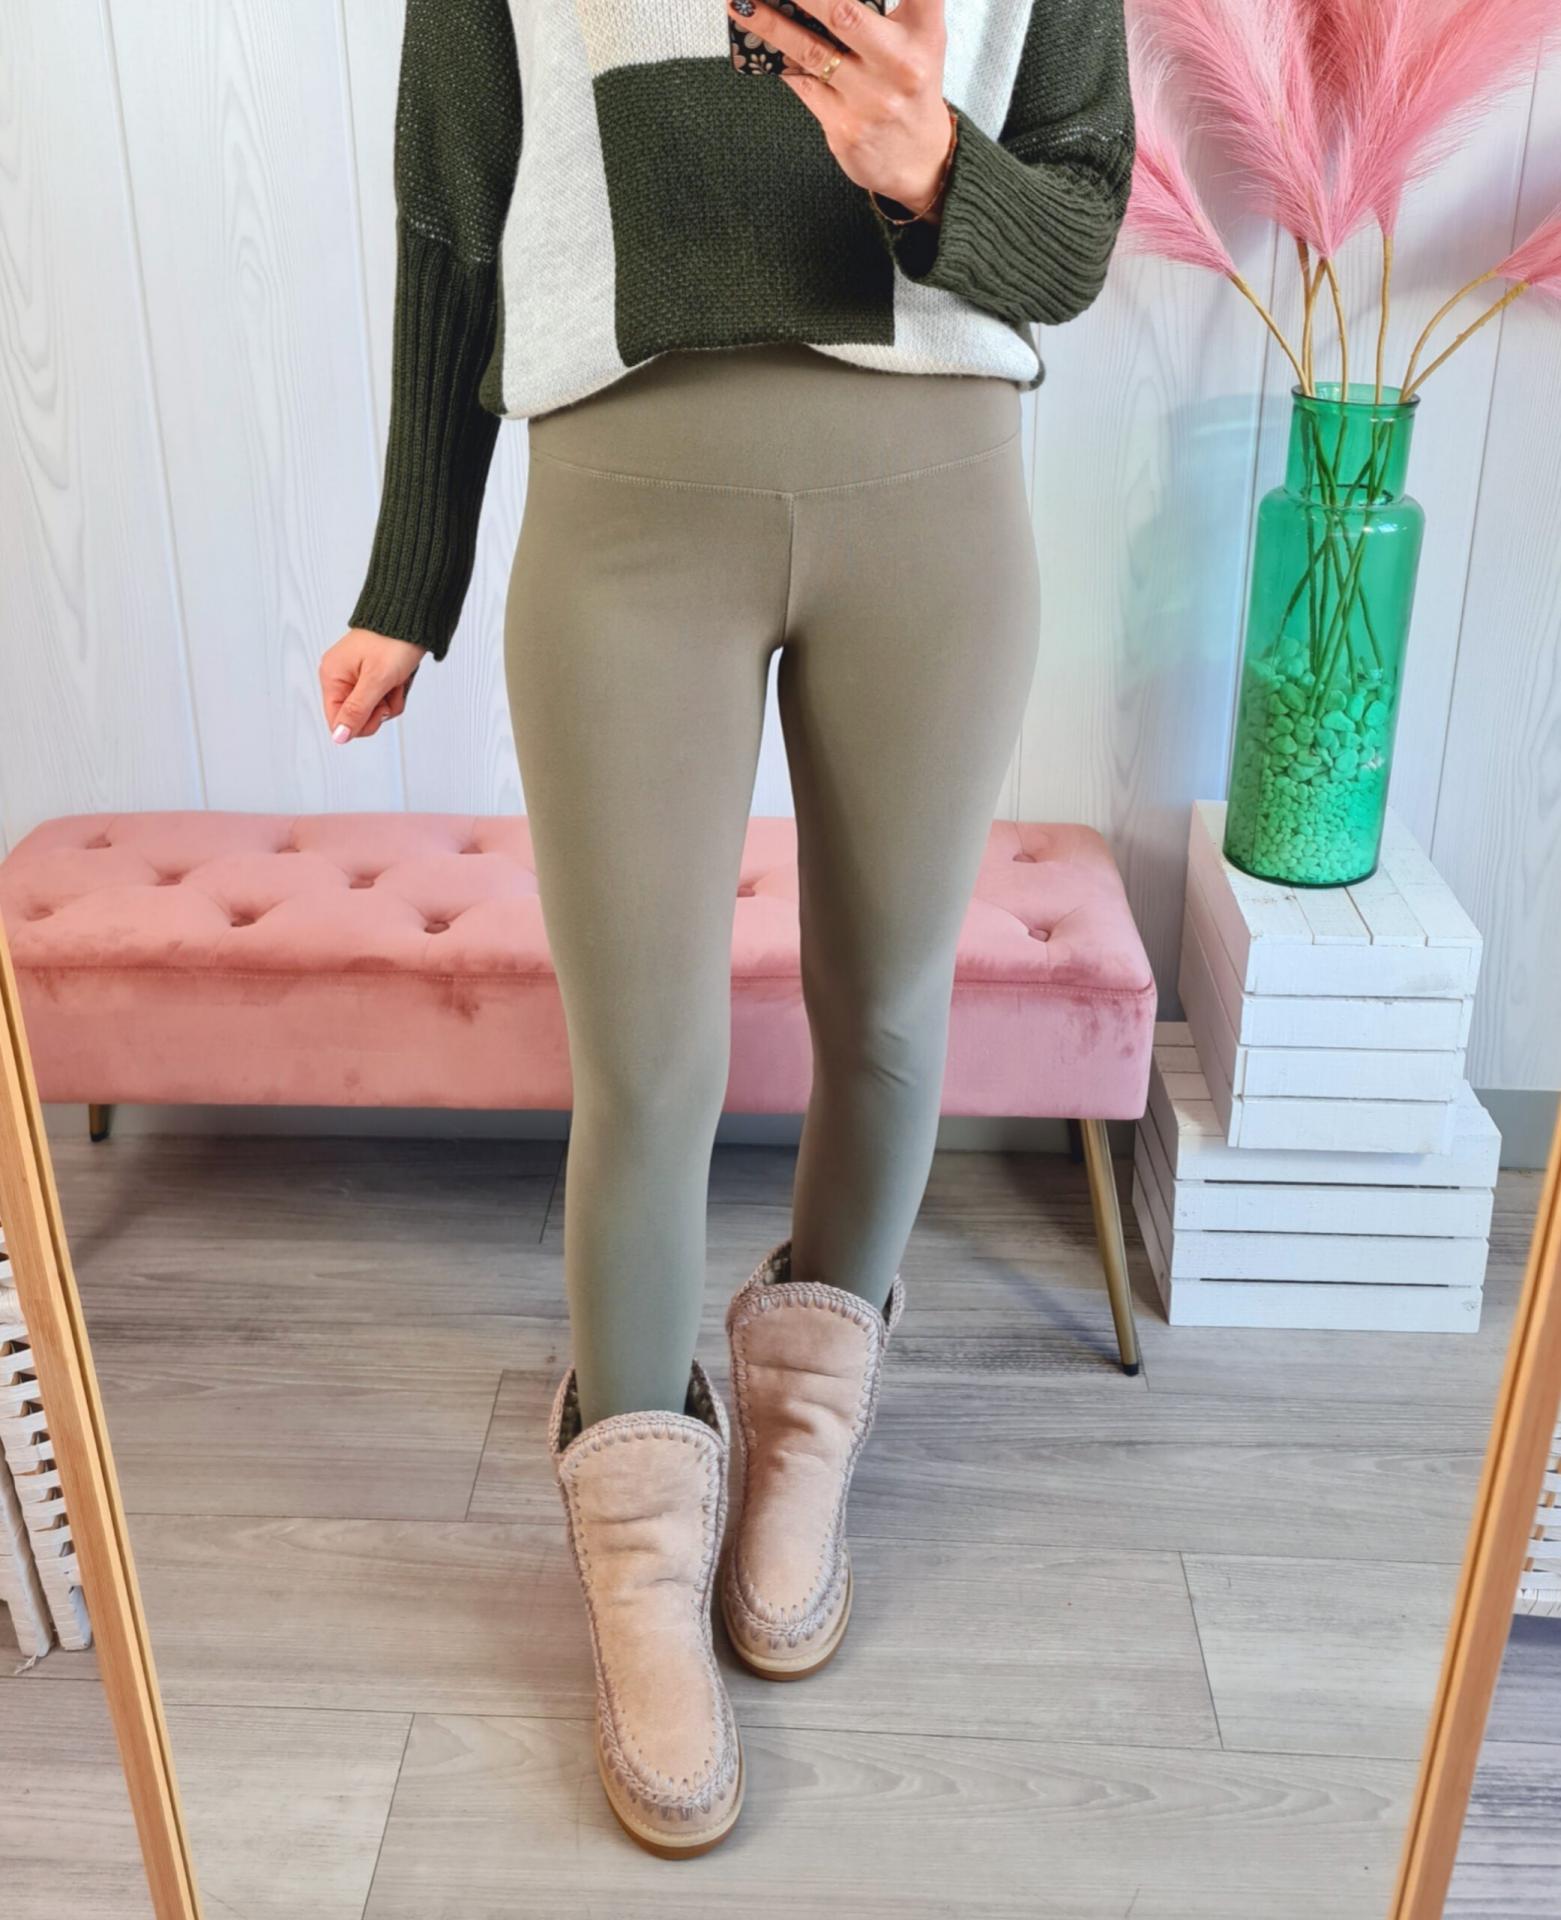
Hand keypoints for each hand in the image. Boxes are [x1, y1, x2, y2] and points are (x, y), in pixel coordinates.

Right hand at [318, 630, 424, 741]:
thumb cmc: (393, 640)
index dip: (361, 723)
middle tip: (389, 688)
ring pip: (374, 710)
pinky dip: (395, 691)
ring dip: (391, 700)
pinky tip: (399, 677)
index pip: (338, 721)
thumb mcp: (376, 680)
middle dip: (380, 709)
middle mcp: (340, 677)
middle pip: (358, 718)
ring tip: (396, 678)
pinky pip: (382, 698)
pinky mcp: (372, 676)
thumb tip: (338, 737)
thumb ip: (357, 711)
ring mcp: (357, 677)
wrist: (413, 617)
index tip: (378, 707)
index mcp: (332, 676)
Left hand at [728, 0, 953, 218]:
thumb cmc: (911, 85)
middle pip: (843, 13)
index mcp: (924, 32)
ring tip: (740, 3)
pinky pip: (801, 83)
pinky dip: (778, 59)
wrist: (920, 161)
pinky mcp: (843, 126)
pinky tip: (755, 41)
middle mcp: (901, 65)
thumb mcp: (922, 35)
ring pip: (810, 50)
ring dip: (769, 24)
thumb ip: (899, 1)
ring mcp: (870, 99)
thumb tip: (824, 0)